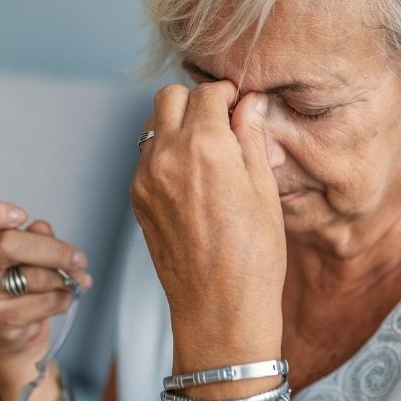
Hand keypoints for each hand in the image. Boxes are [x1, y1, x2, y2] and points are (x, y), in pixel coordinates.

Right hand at [0, 200, 91, 380]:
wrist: (15, 324)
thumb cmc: (20, 275)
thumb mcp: (30, 247)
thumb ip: (36, 235)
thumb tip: (42, 229)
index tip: (21, 216)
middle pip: (8, 246)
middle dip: (52, 251)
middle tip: (77, 257)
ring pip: (32, 278)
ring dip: (63, 279)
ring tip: (75, 279)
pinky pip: (41, 303)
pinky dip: (62, 299)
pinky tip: (62, 297)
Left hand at [129, 81, 285, 343]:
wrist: (219, 309)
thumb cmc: (253, 256)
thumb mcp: (264, 191)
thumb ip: (251, 138)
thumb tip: (249, 104)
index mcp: (205, 147)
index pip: (208, 92)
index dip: (228, 95)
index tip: (240, 106)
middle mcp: (168, 155)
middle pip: (170, 97)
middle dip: (195, 101)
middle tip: (220, 123)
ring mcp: (146, 178)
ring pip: (152, 125)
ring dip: (176, 124)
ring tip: (205, 151)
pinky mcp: (137, 199)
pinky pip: (146, 157)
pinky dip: (165, 154)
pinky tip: (192, 179)